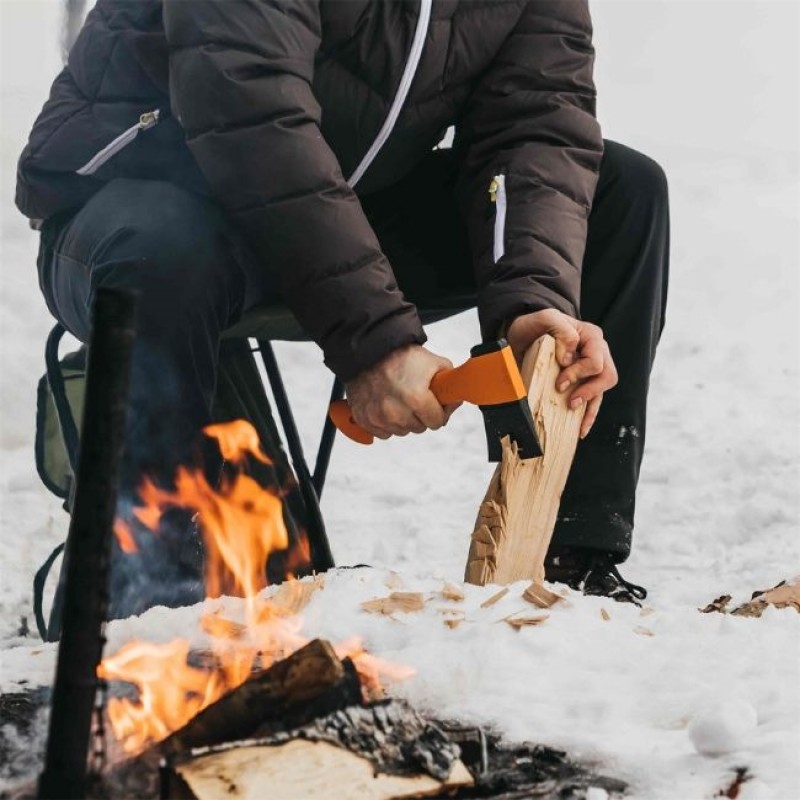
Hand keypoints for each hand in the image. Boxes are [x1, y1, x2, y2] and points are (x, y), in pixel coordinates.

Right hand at [345, 345, 458, 438]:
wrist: (369, 350)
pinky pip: (383, 432)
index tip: (435, 405)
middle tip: (416, 399)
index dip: (439, 412)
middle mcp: (396, 412)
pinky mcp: (365, 419)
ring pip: (402, 431)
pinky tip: (387, 406)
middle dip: (421, 416)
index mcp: (416, 399)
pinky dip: (386, 423)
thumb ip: (450, 382)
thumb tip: (454, 399)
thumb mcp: (433, 363)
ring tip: (400, 400)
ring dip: (404, 420)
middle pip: (419, 428)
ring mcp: (379, 417)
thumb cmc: (399, 356)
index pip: (437, 422)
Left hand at [506, 309, 617, 438]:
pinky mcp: (583, 382)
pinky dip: (589, 416)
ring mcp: (591, 369)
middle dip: (588, 390)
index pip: (595, 361)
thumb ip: (560, 328)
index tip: (559, 383)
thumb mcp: (544, 318)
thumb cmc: (534, 326)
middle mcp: (597, 352)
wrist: (522, 335)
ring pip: (603, 390)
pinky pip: (594, 401)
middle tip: (569, 400)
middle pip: (607, 376)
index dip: (578, 374)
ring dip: (590, 405)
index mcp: (591, 336)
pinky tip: (581, 429)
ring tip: (573, 412)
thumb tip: (570, 355)